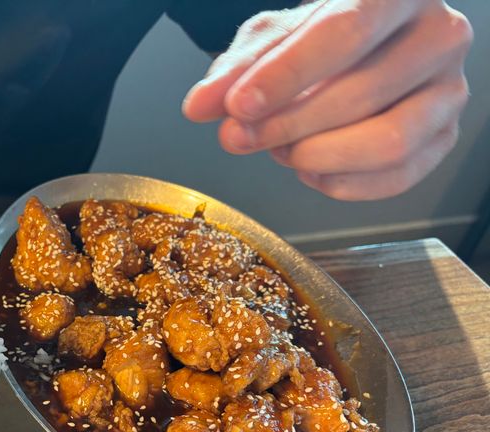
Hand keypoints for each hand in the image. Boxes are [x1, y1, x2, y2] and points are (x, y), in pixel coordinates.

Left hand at [182, 0, 472, 200]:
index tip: (239, 107)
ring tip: (281, 149)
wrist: (365, 49)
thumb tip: (199, 107)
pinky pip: (396, 177)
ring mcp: (448, 91)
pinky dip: (341, 183)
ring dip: (317, 155)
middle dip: (286, 125)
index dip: (287, 76)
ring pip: (387, 141)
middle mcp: (437, 36)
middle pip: (361, 93)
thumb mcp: (271, 42)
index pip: (343, 33)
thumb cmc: (319, 40)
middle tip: (238, 137)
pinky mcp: (444, 138)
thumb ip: (235, 71)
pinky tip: (310, 168)